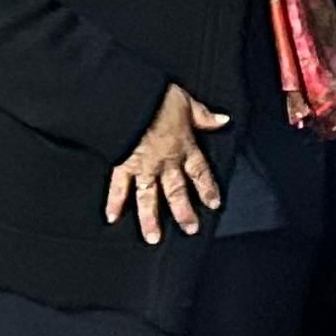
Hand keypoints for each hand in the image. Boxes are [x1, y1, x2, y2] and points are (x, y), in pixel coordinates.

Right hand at [106, 83, 230, 243]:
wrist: (131, 97)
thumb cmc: (159, 97)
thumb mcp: (187, 102)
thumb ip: (204, 116)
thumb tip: (224, 120)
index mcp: (183, 146)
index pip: (200, 172)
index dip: (207, 188)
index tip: (213, 204)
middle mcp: (165, 162)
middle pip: (176, 191)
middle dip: (183, 212)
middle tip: (189, 229)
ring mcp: (142, 166)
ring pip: (148, 197)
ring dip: (150, 218)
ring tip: (152, 238)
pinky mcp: (121, 163)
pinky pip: (118, 186)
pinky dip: (114, 202)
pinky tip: (112, 218)